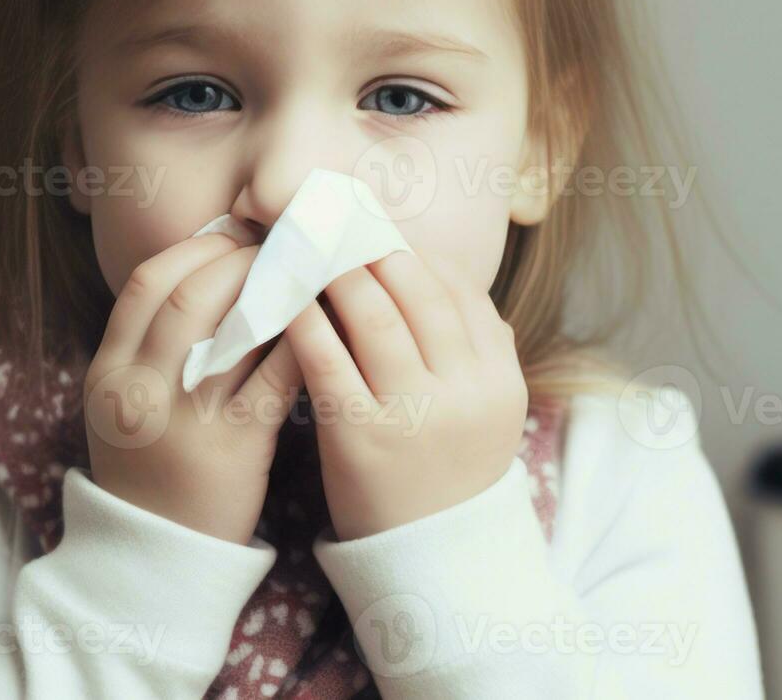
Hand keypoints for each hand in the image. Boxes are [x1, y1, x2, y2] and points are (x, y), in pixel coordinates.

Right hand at [84, 232, 304, 543]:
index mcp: (109, 372)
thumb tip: (210, 271)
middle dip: (239, 260)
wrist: (156, 558)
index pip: (146, 283)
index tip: (235, 233)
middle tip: (278, 247)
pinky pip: (272, 378)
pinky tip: (323, 327)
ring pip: (232, 330)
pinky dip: (301, 343)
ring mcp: (183, 420)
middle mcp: (139, 390)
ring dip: (276, 291)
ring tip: (306, 274)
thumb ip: (150, 346)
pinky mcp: (231, 448)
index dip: (195, 249)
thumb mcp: (126, 405)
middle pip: (188, 295)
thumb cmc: (152, 469)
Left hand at [283, 249, 527, 540]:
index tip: (373, 228)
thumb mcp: (487, 410)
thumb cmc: (449, 471)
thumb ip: (480, 345)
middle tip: (331, 221)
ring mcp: (414, 412)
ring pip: (373, 314)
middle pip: (415, 291)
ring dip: (334, 272)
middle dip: (370, 248)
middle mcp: (464, 390)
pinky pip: (327, 359)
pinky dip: (304, 319)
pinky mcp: (360, 436)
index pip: (457, 290)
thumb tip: (446, 272)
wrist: (432, 559)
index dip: (411, 252)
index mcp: (499, 378)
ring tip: (305, 248)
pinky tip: (283, 299)